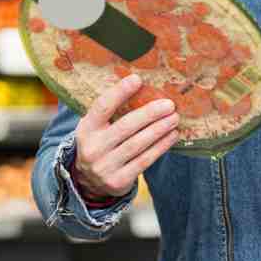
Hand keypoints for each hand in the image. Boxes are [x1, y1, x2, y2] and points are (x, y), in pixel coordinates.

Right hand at [74, 74, 179, 197]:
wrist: (88, 181)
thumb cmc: (100, 144)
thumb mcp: (96, 127)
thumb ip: (111, 111)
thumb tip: (142, 86)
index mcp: (86, 129)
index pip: (102, 107)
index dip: (119, 92)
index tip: (137, 79)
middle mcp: (93, 148)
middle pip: (125, 126)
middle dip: (150, 114)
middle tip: (169, 104)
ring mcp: (105, 166)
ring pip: (137, 144)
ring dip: (159, 129)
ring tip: (174, 118)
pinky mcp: (118, 181)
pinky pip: (144, 160)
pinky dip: (160, 147)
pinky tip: (172, 136)